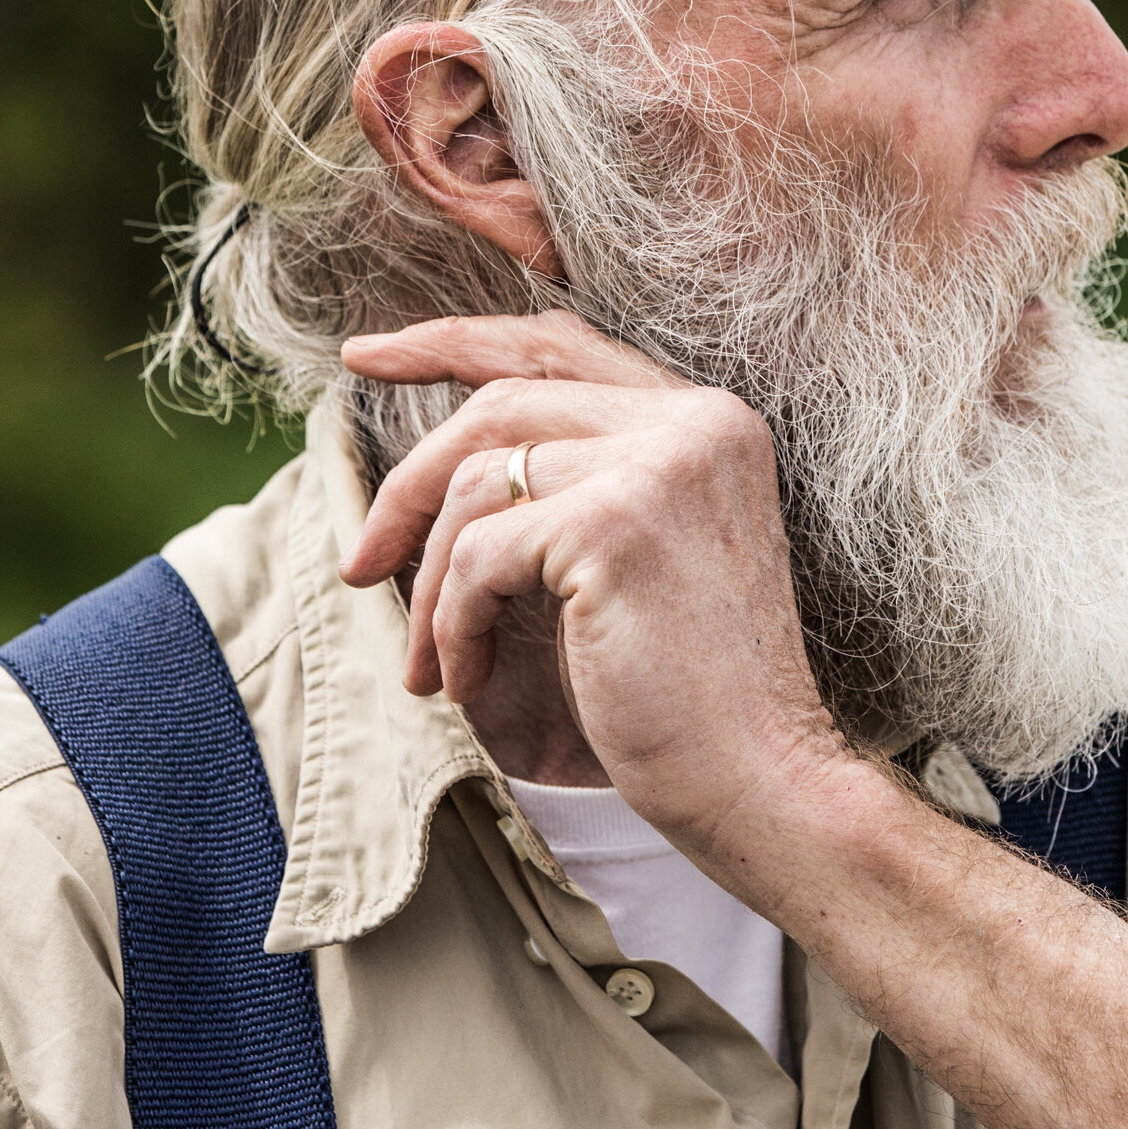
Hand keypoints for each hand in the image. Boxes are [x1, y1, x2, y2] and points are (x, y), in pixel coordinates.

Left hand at [339, 312, 848, 870]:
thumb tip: (435, 471)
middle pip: (500, 404)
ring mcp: (658, 464)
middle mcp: (692, 421)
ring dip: (430, 583)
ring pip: (477, 483)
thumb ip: (571, 489)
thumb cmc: (692, 697)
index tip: (367, 355)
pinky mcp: (615, 524)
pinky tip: (464, 680)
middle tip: (359, 560)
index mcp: (707, 421)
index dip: (455, 342)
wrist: (768, 786)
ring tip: (430, 662)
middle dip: (409, 482)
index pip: (559, 348)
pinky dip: (452, 622)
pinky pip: (479, 555)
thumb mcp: (632, 561)